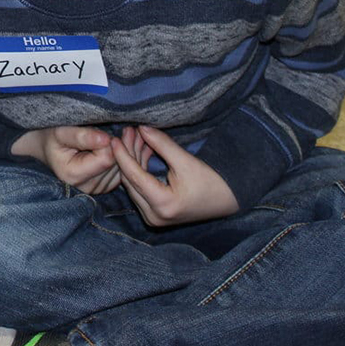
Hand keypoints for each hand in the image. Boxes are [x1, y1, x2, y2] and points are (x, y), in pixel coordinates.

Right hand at [12, 126, 119, 193]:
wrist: (48, 150)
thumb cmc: (53, 138)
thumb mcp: (61, 132)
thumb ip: (81, 136)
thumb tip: (106, 139)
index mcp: (74, 175)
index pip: (106, 158)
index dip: (110, 141)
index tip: (110, 130)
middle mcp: (87, 188)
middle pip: (117, 164)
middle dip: (122, 146)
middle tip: (128, 130)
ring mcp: (97, 190)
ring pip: (124, 169)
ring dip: (126, 152)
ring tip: (127, 135)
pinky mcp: (106, 187)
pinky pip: (124, 173)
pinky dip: (126, 159)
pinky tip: (125, 147)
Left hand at [112, 125, 238, 225]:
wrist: (228, 200)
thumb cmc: (212, 181)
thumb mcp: (186, 161)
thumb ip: (162, 144)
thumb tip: (141, 128)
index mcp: (163, 204)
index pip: (134, 176)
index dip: (123, 155)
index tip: (115, 138)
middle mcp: (154, 216)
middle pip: (131, 180)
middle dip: (128, 155)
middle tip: (128, 132)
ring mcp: (153, 218)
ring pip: (133, 184)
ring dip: (133, 161)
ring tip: (136, 137)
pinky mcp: (154, 214)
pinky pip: (140, 189)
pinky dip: (140, 171)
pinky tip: (143, 151)